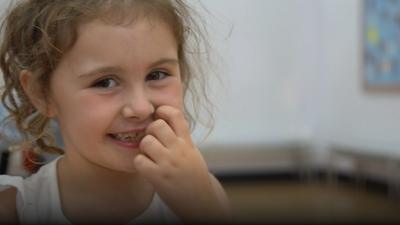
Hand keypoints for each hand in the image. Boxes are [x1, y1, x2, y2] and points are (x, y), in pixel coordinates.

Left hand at [133, 105, 228, 222]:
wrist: (200, 201)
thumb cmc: (193, 175)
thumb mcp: (192, 152)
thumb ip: (180, 137)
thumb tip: (161, 119)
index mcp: (188, 142)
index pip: (175, 115)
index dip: (164, 111)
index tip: (159, 115)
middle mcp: (179, 150)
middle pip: (157, 125)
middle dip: (150, 130)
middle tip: (152, 139)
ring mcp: (168, 163)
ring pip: (146, 141)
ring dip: (144, 147)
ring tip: (149, 155)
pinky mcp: (158, 177)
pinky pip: (139, 160)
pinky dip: (140, 163)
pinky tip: (146, 167)